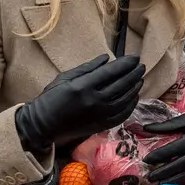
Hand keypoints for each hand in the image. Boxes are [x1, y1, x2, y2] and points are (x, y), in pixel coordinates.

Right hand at [15, 54, 144, 154]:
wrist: (42, 125)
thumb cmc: (50, 98)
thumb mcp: (64, 78)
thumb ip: (87, 68)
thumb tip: (107, 58)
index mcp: (83, 86)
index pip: (111, 72)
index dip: (125, 63)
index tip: (134, 57)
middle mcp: (93, 100)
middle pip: (121, 84)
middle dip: (134, 73)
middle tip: (141, 66)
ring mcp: (99, 115)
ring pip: (124, 99)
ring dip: (135, 88)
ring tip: (139, 79)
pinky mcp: (101, 126)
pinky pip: (122, 115)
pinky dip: (131, 105)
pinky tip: (134, 97)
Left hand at [141, 109, 184, 184]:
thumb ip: (167, 125)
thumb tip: (146, 127)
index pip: (175, 149)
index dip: (160, 155)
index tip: (147, 160)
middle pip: (180, 164)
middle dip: (164, 172)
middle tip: (149, 176)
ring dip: (172, 181)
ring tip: (158, 184)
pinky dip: (182, 183)